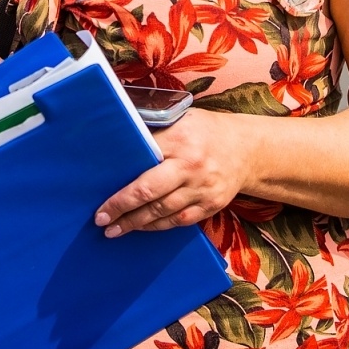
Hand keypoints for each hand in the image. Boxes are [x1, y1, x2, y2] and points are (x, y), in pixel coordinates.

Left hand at [95, 109, 251, 236]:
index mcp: (179, 139)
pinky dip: (158, 226)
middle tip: (101, 220)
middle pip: (149, 192)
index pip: (142, 162)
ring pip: (162, 211)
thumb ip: (153, 128)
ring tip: (114, 230)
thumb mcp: (181, 119)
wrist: (248, 150)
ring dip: (136, 223)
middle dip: (122, 208)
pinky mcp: (211, 205)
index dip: (120, 182)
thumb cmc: (206, 131)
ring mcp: (203, 188)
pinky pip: (179, 220)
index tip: (100, 196)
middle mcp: (191, 166)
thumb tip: (117, 138)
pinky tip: (142, 228)